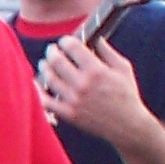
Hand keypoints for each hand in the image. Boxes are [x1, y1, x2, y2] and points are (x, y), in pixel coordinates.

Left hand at [36, 35, 150, 146]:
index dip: (65, 41)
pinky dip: (38, 90)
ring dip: (44, 67)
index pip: (72, 47)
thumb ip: (108, 51)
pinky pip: (45, 101)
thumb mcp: (123, 69)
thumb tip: (96, 37)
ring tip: (44, 63)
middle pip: (56, 61)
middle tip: (52, 50)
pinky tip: (36, 83)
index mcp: (96, 70)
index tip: (64, 41)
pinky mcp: (68, 114)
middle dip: (52, 51)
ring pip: (49, 78)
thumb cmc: (127, 96)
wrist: (128, 125)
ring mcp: (74, 100)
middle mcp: (83, 84)